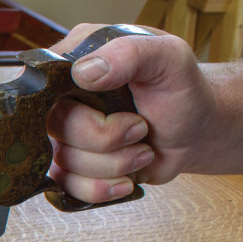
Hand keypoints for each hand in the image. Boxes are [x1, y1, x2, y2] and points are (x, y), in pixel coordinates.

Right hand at [47, 24, 216, 203]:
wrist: (197, 131)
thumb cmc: (183, 90)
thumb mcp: (169, 58)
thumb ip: (129, 53)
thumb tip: (83, 73)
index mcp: (76, 60)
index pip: (44, 82)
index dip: (72, 102)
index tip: (111, 105)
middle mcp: (63, 97)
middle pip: (53, 127)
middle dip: (105, 138)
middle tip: (140, 127)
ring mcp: (66, 134)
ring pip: (63, 161)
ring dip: (113, 164)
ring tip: (143, 150)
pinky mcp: (73, 165)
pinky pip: (67, 187)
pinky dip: (102, 188)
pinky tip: (127, 179)